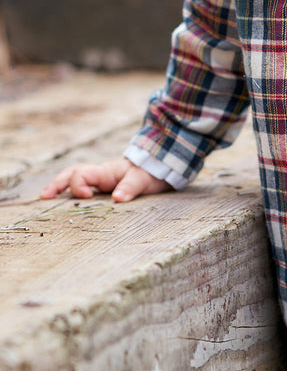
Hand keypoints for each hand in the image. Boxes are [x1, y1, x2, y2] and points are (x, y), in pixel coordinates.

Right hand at [39, 159, 169, 202]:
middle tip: (44, 197)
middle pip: (71, 174)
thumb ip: (130, 187)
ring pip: (73, 178)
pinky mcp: (102, 187)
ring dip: (59, 186)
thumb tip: (117, 198)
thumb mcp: (142, 180)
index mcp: (104, 172)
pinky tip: (63, 202)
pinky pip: (81, 186)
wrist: (158, 168)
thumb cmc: (149, 173)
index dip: (78, 186)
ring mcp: (99, 180)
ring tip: (46, 198)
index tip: (86, 197)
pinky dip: (69, 192)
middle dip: (56, 184)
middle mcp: (98, 174)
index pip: (81, 175)